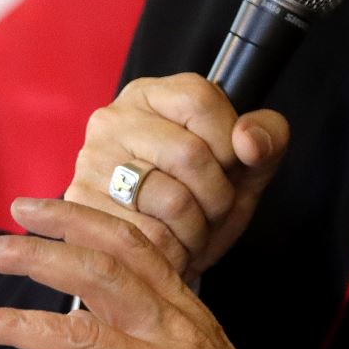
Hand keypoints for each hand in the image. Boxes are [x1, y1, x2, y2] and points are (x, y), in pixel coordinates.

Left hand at [0, 197, 306, 348]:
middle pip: (101, 274)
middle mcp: (175, 329)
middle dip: (38, 254)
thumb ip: (148, 319)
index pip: (128, 244)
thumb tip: (90, 296)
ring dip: (20, 324)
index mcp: (182, 307)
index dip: (76, 219)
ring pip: (85, 335)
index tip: (27, 207)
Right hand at [65, 73, 289, 277]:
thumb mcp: (247, 166)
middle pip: (189, 154)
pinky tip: (169, 247)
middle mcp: (114, 119)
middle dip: (218, 196)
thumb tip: (249, 141)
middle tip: (213, 210)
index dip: (228, 143)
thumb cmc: (204, 198)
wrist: (164, 254)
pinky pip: (146, 238)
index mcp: (155, 94)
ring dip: (197, 230)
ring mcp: (92, 162)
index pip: (201, 101)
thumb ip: (267, 139)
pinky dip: (173, 252)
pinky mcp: (81, 207)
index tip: (228, 166)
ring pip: (171, 201)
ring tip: (191, 230)